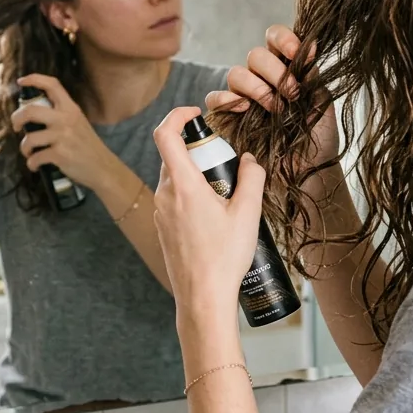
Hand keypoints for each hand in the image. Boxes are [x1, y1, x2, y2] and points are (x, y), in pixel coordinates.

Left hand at [12, 74, 110, 192]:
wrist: (104, 168)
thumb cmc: (88, 147)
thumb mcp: (79, 123)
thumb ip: (61, 115)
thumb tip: (33, 114)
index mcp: (71, 109)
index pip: (52, 85)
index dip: (34, 79)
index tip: (22, 81)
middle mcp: (66, 120)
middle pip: (30, 111)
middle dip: (16, 119)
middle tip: (16, 126)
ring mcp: (63, 137)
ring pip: (29, 138)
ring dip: (24, 148)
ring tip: (29, 153)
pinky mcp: (60, 155)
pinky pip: (35, 158)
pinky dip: (31, 164)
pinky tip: (36, 166)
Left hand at [154, 106, 265, 318]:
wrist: (202, 298)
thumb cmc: (224, 257)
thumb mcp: (248, 214)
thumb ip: (252, 178)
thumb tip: (250, 160)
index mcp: (183, 185)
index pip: (165, 134)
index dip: (177, 115)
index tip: (196, 114)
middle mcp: (164, 195)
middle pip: (175, 157)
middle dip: (200, 153)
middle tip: (228, 168)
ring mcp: (160, 212)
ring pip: (175, 180)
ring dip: (198, 178)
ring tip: (226, 199)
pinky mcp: (162, 228)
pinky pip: (174, 200)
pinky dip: (192, 197)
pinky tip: (215, 220)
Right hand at [207, 24, 338, 171]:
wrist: (308, 172)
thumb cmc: (318, 139)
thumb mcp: (321, 101)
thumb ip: (311, 74)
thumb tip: (307, 47)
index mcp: (286, 69)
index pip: (275, 38)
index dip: (283, 39)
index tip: (296, 53)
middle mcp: (263, 79)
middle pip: (255, 55)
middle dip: (274, 71)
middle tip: (290, 94)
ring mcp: (244, 98)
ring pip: (236, 74)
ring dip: (256, 86)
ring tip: (274, 108)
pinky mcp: (228, 118)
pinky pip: (216, 99)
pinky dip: (227, 100)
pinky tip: (244, 110)